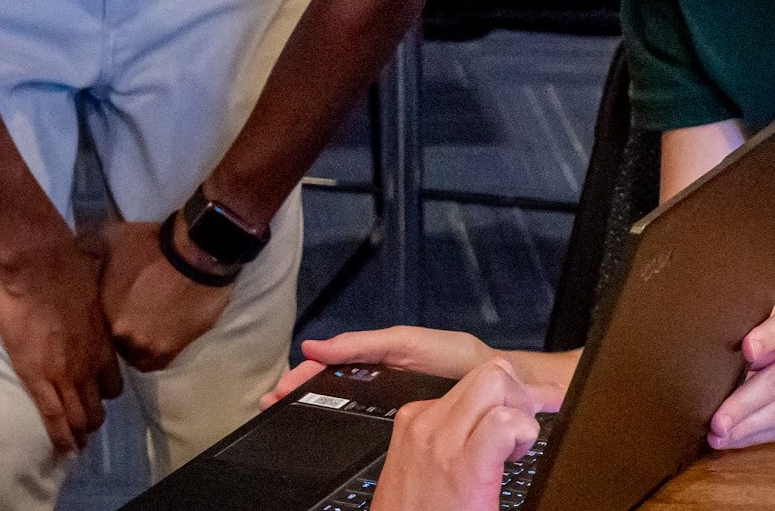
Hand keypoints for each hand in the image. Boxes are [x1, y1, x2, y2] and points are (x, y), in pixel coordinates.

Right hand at [0, 232, 122, 454]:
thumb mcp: (92, 293)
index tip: (96, 401)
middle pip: (97, 405)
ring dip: (78, 435)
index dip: (104, 396)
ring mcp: (64, 373)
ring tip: (73, 447)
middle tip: (84, 430)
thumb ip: (91, 311)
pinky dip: (59, 438)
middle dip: (92, 422)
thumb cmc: (64, 266)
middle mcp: (89, 364)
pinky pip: (52, 416)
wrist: (39, 263)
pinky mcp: (37, 376)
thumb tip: (86, 304)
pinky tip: (62, 451)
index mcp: (102, 343)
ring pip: (77, 417)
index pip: (111, 383)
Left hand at [98, 220, 233, 372]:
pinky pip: (159, 362)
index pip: (90, 327)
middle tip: (127, 320)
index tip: (110, 308)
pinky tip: (160, 339)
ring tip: (145, 332)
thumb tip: (74, 248)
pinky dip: (158, 352)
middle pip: (113, 343)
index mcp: (103, 312)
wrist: (196, 254)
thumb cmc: (151, 247)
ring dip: (137, 348)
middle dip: (117, 334)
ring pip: (136, 357)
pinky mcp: (173, 350)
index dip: (100, 318)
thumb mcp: (111, 237)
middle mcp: (123, 335)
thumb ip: (87, 246)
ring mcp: (150, 346)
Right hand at [266, 326, 500, 406]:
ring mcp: (390, 399)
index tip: (280, 388)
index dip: (303, 375)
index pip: (329, 363)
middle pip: (331, 385)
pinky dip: (342, 423)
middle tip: (275, 404)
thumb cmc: (457, 357)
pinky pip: (366, 420)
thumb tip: (318, 346)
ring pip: (344, 404)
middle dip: (301, 392)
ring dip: (316, 408)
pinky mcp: (404, 418)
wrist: (499, 383)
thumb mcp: (406, 343)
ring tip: (289, 415)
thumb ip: (362, 344)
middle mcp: (379, 378)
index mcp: (377, 356)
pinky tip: (327, 431)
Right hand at [372, 359, 564, 510]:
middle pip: (488, 372)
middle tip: (520, 431)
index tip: (517, 420)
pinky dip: (524, 432)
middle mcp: (426, 423)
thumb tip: (484, 424)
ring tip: (516, 445)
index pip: (472, 382)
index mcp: (416, 420)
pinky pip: (505, 422)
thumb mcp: (420, 466)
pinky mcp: (465, 466)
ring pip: (496, 383)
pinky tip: (515, 455)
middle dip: (517, 395)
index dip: (504, 400)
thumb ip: (446, 439)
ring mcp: (443, 442)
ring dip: (522, 411)